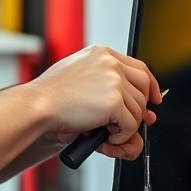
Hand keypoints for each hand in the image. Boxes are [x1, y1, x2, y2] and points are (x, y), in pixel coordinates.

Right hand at [33, 45, 162, 154]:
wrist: (37, 107)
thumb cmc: (52, 99)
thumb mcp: (83, 84)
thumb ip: (111, 91)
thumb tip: (146, 112)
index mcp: (101, 54)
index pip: (139, 67)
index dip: (149, 85)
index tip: (153, 98)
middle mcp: (110, 63)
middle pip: (144, 87)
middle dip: (140, 109)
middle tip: (128, 123)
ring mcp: (114, 80)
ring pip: (138, 109)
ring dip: (125, 126)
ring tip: (103, 130)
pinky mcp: (114, 100)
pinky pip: (131, 124)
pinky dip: (121, 136)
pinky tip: (104, 135)